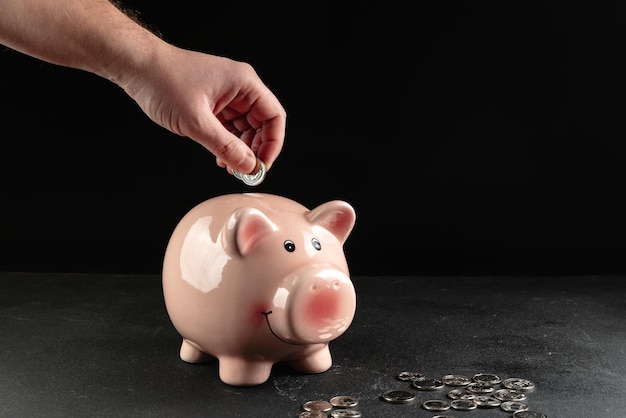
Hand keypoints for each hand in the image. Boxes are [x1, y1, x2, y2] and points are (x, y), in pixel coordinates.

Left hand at [121, 45, 285, 174]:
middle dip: (255, 149)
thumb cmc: (163, 81)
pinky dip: (228, 143)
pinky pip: (230, 127)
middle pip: (262, 124)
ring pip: (246, 128)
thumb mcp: (195, 121)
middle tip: (245, 171)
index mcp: (244, 83)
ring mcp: (227, 95)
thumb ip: (224, 146)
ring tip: (230, 167)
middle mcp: (239, 88)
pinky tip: (220, 157)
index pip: (274, 116)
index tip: (262, 164)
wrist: (137, 67)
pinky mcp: (214, 103)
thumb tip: (248, 165)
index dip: (273, 143)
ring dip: (241, 149)